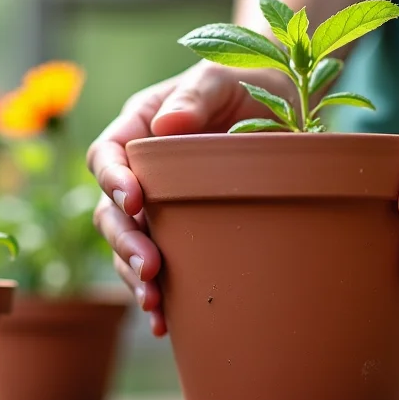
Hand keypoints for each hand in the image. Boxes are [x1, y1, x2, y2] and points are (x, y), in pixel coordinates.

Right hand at [88, 62, 281, 335]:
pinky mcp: (183, 234)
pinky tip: (164, 323)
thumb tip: (166, 123)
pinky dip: (157, 297)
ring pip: (128, 246)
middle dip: (125, 241)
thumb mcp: (224, 76)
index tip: (135, 200)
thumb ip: (196, 94)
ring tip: (155, 302)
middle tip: (151, 266)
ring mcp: (160, 207)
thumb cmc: (251, 81)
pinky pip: (158, 269)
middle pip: (111, 211)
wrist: (290, 109)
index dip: (113, 179)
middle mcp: (141, 171)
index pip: (107, 154)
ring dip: (135, 276)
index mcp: (140, 126)